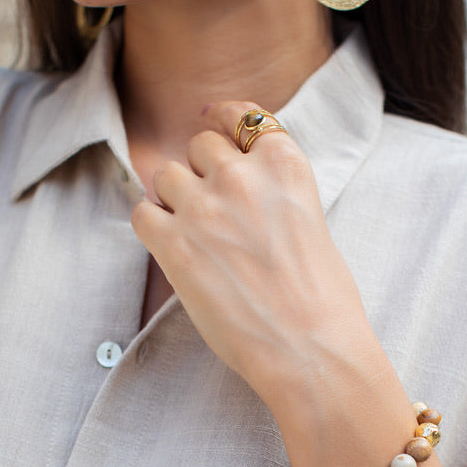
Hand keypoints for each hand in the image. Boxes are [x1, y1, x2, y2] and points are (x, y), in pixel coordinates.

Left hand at [131, 101, 375, 413]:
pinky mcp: (174, 244)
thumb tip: (242, 195)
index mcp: (285, 164)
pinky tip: (173, 252)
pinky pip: (142, 214)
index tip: (210, 121)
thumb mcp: (312, 225)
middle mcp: (242, 175)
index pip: (243, 116)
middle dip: (201, 171)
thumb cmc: (323, 303)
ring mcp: (204, 207)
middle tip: (210, 209)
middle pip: (200, 145)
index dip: (222, 120)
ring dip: (174, 199)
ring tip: (194, 237)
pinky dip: (152, 228)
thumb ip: (275, 196)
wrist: (311, 351)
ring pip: (166, 175)